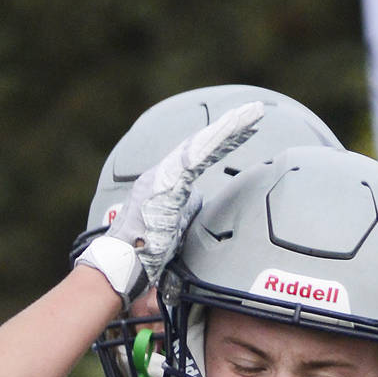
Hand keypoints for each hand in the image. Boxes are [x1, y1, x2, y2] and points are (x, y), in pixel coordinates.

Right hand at [77, 101, 264, 305]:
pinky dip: (214, 143)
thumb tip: (201, 199)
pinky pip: (194, 159)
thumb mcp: (173, 225)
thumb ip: (186, 207)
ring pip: (200, 145)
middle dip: (231, 127)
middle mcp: (162, 172)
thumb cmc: (144, 252)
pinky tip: (231, 131)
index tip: (245, 129)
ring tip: (251, 115)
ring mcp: (162, 176)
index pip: (199, 154)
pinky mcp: (165, 185)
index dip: (223, 140)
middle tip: (256, 110)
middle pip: (202, 143)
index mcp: (165, 181)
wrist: (121, 265)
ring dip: (228, 129)